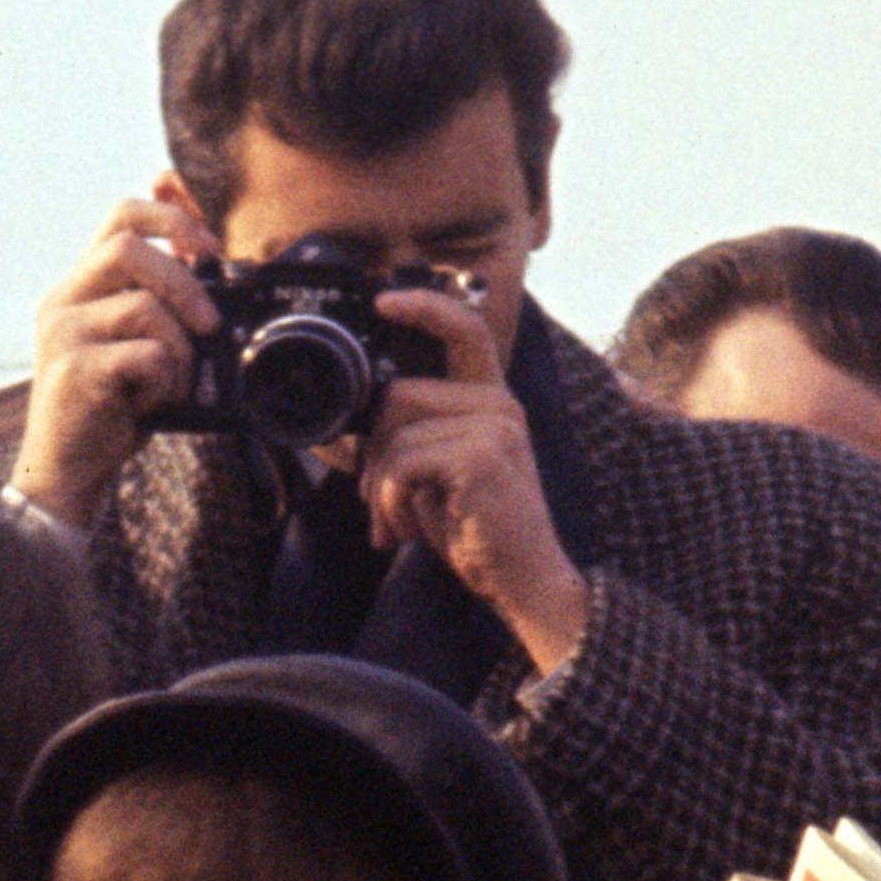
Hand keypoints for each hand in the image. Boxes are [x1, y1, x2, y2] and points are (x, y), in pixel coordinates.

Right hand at [11, 183, 220, 528]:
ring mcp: (64, 333)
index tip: (207, 247)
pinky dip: (165, 381)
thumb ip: (156, 305)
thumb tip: (210, 271)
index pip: (121, 215)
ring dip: (179, 349)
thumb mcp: (131, 343)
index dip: (170, 217)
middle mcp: (63, 299)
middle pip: (129, 248)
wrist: (67, 468)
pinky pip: (145, 354)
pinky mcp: (75, 369)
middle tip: (208, 324)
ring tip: (172, 383)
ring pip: (143, 306)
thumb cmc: (109, 407)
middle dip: (183, 282)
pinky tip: (150, 404)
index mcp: (80, 285)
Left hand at [357, 280, 588, 670]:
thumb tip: (358, 420)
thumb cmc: (476, 531)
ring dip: (379, 487)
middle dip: (374, 454)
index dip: (425, 306)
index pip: (465, 330)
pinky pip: (403, 462)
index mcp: (491, 401)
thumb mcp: (438, 475)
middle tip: (379, 503)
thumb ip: (415, 437)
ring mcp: (495, 425)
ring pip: (396, 431)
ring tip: (394, 523)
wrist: (522, 580)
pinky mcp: (482, 454)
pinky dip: (390, 502)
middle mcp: (499, 403)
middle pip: (401, 393)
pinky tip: (404, 531)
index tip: (384, 301)